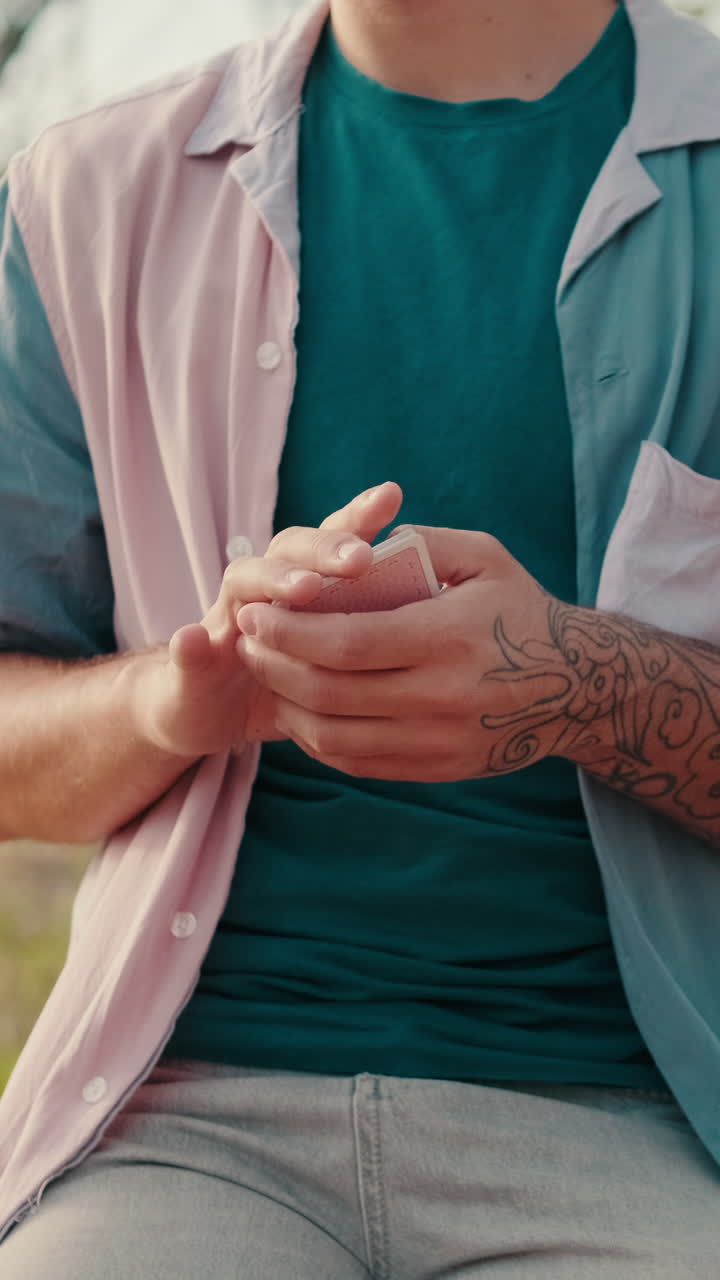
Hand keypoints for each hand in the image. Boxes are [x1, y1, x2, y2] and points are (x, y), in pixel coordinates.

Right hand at [135, 482, 402, 757]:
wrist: (205, 710)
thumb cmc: (287, 679)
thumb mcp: (335, 654)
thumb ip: (372, 623)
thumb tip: (432, 599)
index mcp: (303, 582)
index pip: (334, 538)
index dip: (360, 516)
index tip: (392, 495)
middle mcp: (262, 589)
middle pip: (290, 550)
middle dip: (325, 549)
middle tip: (362, 558)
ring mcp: (225, 619)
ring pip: (242, 582)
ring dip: (273, 580)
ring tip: (305, 588)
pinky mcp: (190, 662)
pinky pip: (187, 652)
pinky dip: (189, 646)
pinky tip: (194, 639)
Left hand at [236, 527, 575, 781]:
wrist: (579, 687)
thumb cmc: (524, 609)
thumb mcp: (485, 557)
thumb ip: (419, 543)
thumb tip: (351, 543)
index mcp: (449, 637)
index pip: (346, 642)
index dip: (288, 632)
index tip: (253, 613)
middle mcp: (443, 696)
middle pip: (331, 693)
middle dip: (274, 666)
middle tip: (246, 642)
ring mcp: (441, 740)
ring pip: (336, 737)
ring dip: (288, 707)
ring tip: (266, 675)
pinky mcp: (439, 769)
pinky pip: (359, 762)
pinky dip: (318, 739)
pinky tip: (301, 710)